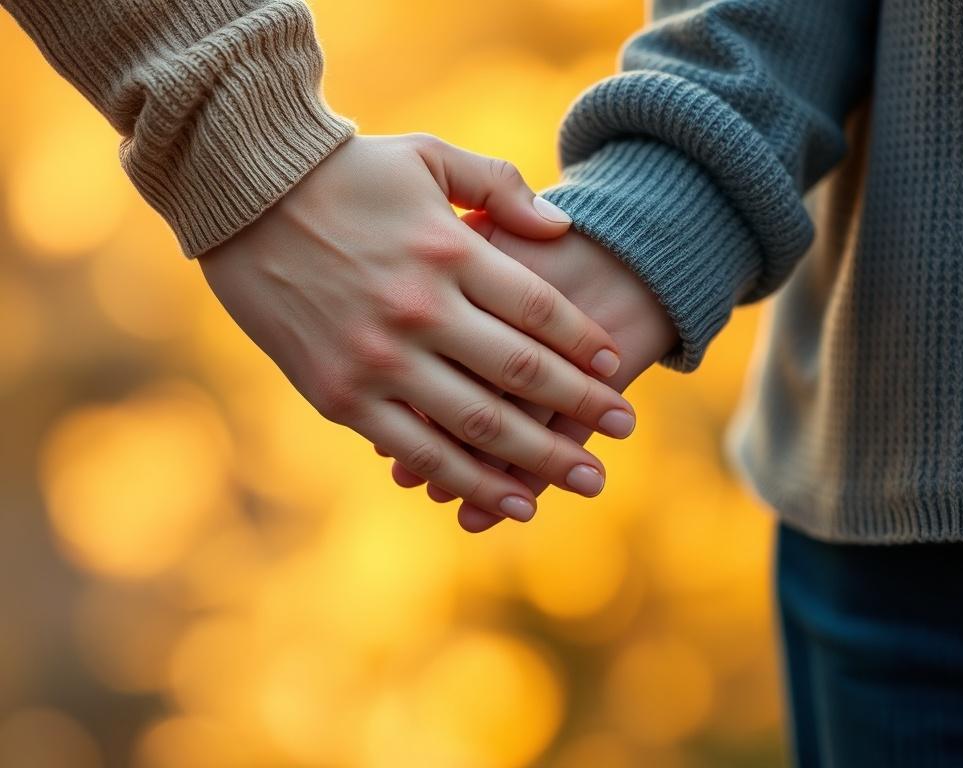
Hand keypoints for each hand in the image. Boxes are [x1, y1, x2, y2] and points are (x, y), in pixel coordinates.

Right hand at [197, 134, 639, 522]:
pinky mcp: (342, 396)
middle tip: (627, 430)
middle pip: (523, 372)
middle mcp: (420, 310)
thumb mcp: (427, 156)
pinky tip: (514, 502)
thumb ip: (500, 188)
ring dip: (541, 458)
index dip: (586, 343)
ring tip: (589, 480)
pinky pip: (417, 451)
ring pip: (479, 424)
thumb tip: (564, 229)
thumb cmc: (345, 173)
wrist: (242, 198)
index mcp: (449, 250)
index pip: (540, 309)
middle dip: (583, 407)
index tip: (616, 368)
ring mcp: (379, 359)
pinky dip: (469, 481)